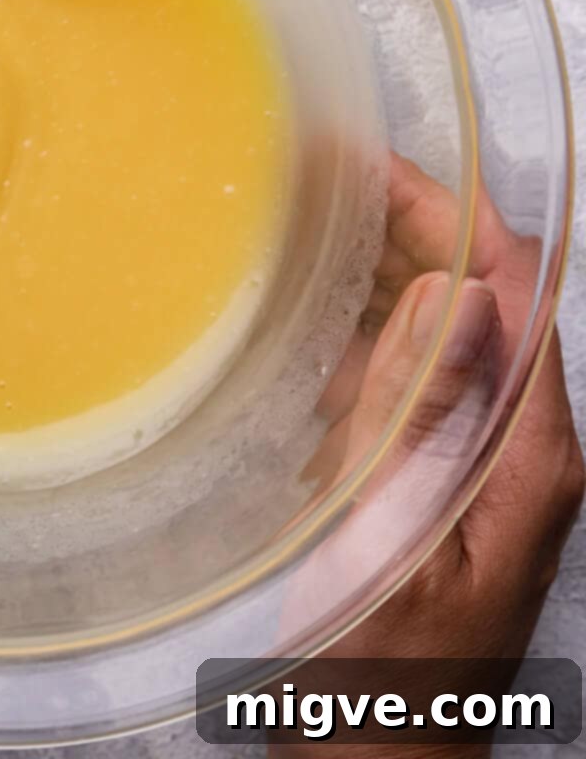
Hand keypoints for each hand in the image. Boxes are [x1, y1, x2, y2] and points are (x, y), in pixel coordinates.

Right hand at [274, 156, 582, 755]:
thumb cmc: (380, 670)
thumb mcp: (392, 542)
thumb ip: (422, 421)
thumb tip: (456, 296)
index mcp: (528, 451)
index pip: (509, 289)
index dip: (446, 212)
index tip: (364, 162)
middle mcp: (516, 443)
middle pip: (478, 299)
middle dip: (405, 229)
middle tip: (315, 182)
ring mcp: (477, 460)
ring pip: (439, 333)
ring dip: (378, 278)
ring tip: (304, 238)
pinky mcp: (436, 478)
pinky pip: (408, 382)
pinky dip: (361, 343)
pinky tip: (311, 343)